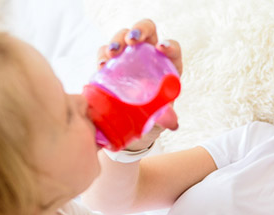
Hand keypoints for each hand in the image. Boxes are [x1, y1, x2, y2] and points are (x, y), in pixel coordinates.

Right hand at [96, 19, 182, 150]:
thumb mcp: (160, 119)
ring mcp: (128, 57)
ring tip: (113, 53)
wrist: (130, 126)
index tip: (162, 48)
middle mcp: (148, 56)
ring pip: (123, 36)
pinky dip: (102, 54)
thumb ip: (165, 117)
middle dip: (139, 30)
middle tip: (131, 40)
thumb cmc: (151, 118)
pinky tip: (101, 65)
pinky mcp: (110, 64)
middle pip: (146, 31)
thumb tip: (171, 122)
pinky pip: (105, 52)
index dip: (169, 45)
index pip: (172, 48)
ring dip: (117, 40)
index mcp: (167, 66)